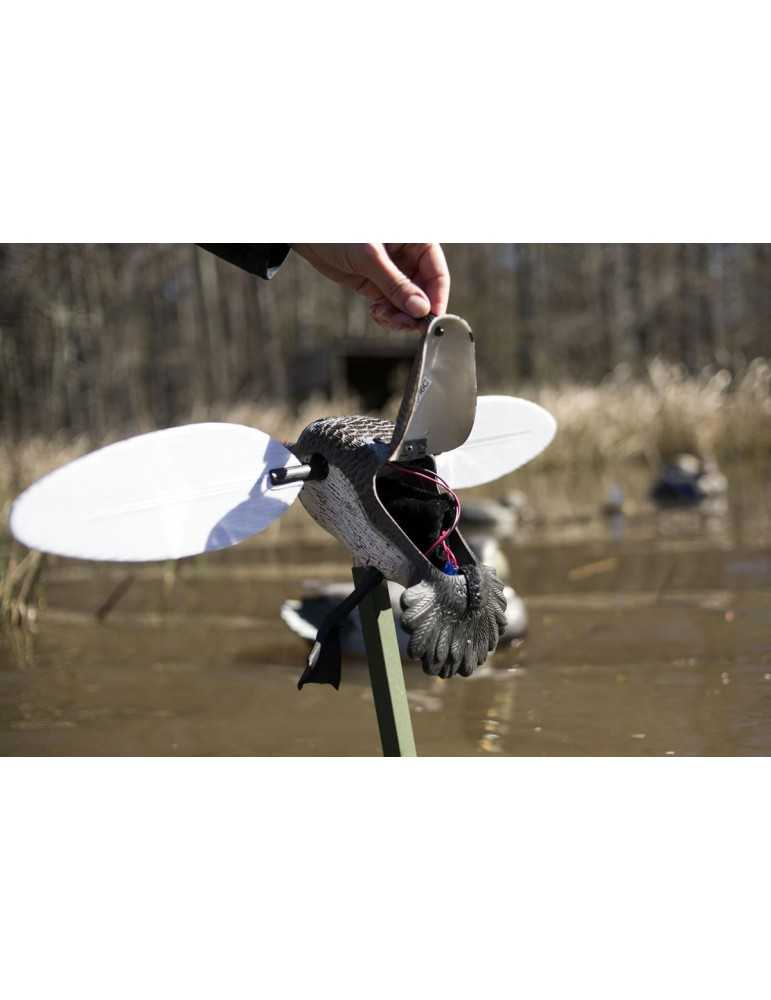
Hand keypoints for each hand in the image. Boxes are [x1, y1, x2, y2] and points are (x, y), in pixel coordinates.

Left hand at [292, 244, 449, 330]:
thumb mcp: (370, 257)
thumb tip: (421, 311)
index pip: (437, 273)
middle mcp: (408, 256)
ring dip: (400, 316)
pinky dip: (387, 315)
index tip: (431, 320)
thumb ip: (397, 285)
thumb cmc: (340, 231)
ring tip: (384, 317)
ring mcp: (393, 271)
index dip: (437, 298)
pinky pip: (391, 305)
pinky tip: (377, 313)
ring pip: (408, 302)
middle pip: (425, 291)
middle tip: (404, 325)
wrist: (305, 232)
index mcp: (415, 239)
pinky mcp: (376, 283)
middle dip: (415, 311)